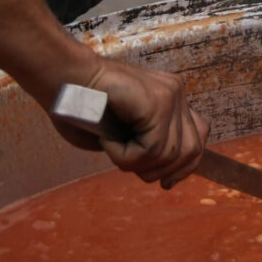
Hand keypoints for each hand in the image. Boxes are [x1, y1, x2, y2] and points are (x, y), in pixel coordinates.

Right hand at [49, 55, 208, 188]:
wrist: (63, 77)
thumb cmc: (80, 106)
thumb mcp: (119, 134)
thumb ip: (144, 147)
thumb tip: (164, 175)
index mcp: (170, 100)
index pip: (198, 138)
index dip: (185, 167)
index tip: (166, 184)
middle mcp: (176, 94)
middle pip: (191, 150)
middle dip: (160, 171)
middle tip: (128, 164)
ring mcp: (170, 95)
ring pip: (169, 154)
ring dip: (135, 163)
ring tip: (111, 147)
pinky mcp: (159, 101)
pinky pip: (151, 149)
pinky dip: (124, 156)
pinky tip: (107, 140)